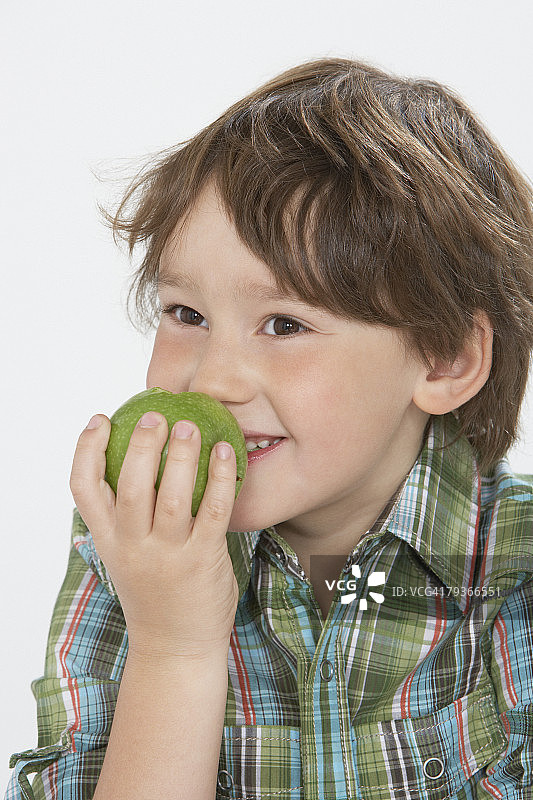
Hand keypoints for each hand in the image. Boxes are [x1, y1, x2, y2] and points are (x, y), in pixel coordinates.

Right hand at [69, 411, 238, 658]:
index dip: (87, 450)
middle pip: (128, 486)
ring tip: (189, 427)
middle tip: (155, 416)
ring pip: (169, 496)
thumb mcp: (126, 556)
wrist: (176, 649)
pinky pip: (212, 511)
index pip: (83, 490)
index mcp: (109, 541)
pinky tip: (225, 453)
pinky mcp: (202, 560)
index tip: (100, 420)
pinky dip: (219, 479)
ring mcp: (167, 555)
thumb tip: (145, 461)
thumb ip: (128, 519)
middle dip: (140, 445)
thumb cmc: (156, 594)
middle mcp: (132, 546)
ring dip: (180, 456)